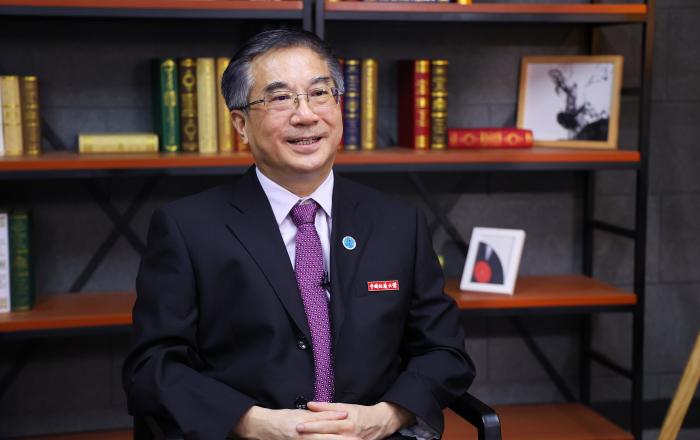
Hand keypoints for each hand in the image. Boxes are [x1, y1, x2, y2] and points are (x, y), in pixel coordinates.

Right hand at [232, 405, 347, 439]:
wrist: (265, 427)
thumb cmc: (284, 418)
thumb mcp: (301, 413)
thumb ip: (319, 414)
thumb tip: (338, 413)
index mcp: (307, 422)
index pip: (326, 423)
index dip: (340, 424)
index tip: (353, 425)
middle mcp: (305, 434)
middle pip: (327, 438)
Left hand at [297, 401, 415, 439]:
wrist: (379, 422)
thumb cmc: (361, 413)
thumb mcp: (345, 407)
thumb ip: (326, 407)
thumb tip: (310, 404)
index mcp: (345, 422)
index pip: (325, 425)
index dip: (311, 426)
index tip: (298, 425)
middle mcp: (347, 434)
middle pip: (325, 436)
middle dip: (311, 435)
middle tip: (297, 433)